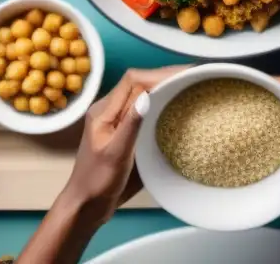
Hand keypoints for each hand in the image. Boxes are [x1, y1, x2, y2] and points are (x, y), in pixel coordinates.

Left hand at [61, 66, 185, 222]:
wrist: (85, 205)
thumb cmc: (98, 181)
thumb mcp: (116, 154)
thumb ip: (131, 125)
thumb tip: (147, 96)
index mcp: (104, 110)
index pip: (133, 80)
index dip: (159, 73)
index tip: (184, 74)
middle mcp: (109, 109)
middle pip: (138, 82)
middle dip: (164, 75)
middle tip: (194, 75)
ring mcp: (116, 119)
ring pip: (141, 93)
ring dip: (163, 85)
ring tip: (188, 84)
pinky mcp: (123, 130)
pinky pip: (142, 107)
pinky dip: (159, 100)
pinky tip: (174, 105)